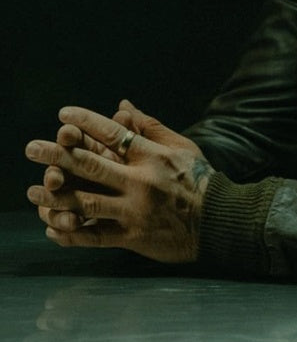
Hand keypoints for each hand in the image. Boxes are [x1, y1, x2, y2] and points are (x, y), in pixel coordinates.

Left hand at [25, 105, 213, 262]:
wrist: (219, 219)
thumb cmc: (199, 178)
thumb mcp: (180, 145)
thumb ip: (149, 126)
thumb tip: (122, 104)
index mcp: (151, 155)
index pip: (113, 132)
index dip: (86, 122)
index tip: (63, 115)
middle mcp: (140, 181)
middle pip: (91, 165)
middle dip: (57, 156)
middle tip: (31, 148)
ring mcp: (135, 211)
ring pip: (86, 203)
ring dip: (56, 197)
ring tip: (33, 192)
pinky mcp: (133, 238)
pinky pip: (94, 237)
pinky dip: (71, 233)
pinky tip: (52, 228)